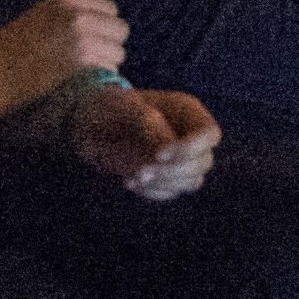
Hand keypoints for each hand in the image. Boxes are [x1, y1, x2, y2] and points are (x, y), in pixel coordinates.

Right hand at [0, 0, 128, 118]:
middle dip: (109, 47)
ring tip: (82, 75)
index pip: (111, 10)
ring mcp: (81, 35)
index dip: (102, 29)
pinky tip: (81, 84)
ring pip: (119, 53)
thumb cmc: (7, 52)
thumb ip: (70, 18)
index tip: (88, 43)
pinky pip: (110, 70)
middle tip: (88, 62)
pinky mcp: (81, 61)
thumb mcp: (41, 19)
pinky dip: (101, 80)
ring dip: (106, 65)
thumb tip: (105, 29)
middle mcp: (77, 12)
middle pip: (120, 30)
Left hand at [68, 86, 218, 199]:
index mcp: (187, 111)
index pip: (209, 134)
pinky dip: (152, 192)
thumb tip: (168, 147)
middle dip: (174, 171)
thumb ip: (148, 123)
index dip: (191, 148)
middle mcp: (188, 135)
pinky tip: (129, 182)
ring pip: (192, 181)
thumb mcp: (126, 107)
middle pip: (204, 162)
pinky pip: (170, 192)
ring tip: (133, 178)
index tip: (158, 155)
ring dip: (164, 184)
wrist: (88, 121)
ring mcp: (178, 157)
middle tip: (142, 171)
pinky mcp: (164, 176)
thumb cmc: (109, 105)